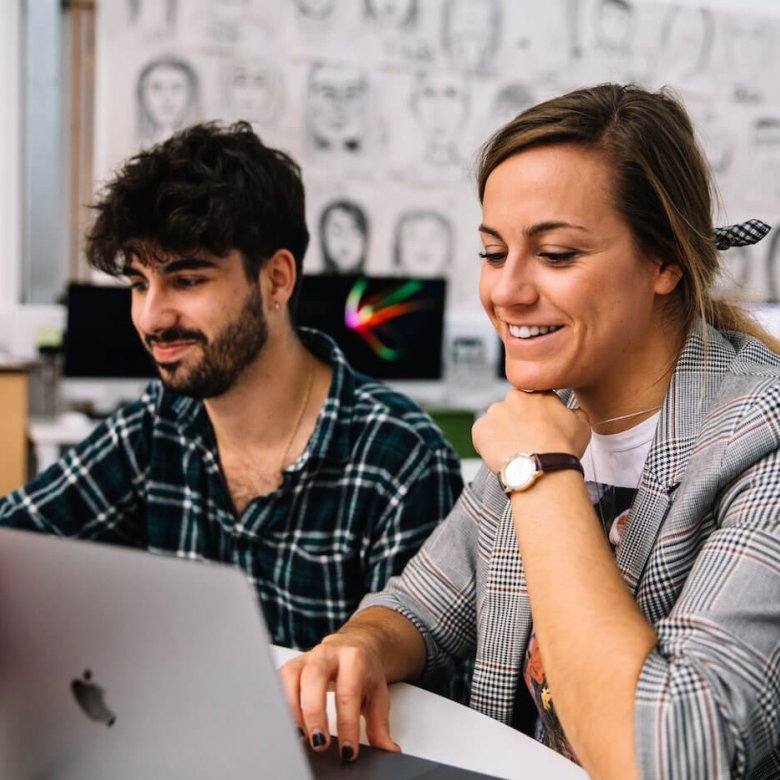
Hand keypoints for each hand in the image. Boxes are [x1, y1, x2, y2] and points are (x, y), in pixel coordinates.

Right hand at [278, 631, 399, 761]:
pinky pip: (280, 679)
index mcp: (354, 658)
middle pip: (315, 679)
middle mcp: (328, 653)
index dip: (347, 725)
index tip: (347, 751)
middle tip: (319, 743)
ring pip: (292, 677)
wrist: (356, 644)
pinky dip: (280, 701)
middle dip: (314, 713)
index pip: (348, 693)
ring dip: (292, 709)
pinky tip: (286, 722)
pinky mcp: (294, 663)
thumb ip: (380, 725)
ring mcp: (308, 656)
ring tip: (300, 737)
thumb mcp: (378, 695)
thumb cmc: (365, 671)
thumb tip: (389, 750)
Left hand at [472, 389, 590, 473]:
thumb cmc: (563, 449)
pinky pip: (481, 434)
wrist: (542, 467)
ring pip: (496, 421)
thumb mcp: (581, 425)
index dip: (536, 415)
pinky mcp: (481, 428)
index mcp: (539, 394)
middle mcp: (515, 397)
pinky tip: (502, 455)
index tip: (539, 428)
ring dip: (502, 432)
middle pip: (512, 408)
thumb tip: (572, 413)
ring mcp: (495, 412)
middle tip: (526, 442)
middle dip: (517, 422)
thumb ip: (574, 413)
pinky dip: (487, 444)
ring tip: (514, 451)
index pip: (534, 399)